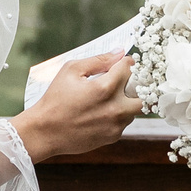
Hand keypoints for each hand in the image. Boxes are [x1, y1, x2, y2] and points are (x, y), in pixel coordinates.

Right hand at [12, 52, 138, 160]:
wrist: (46, 131)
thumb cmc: (55, 99)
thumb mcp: (71, 71)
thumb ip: (98, 60)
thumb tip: (119, 53)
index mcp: (105, 88)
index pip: (130, 67)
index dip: (125, 62)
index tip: (120, 64)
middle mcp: (115, 108)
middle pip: (144, 92)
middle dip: (137, 84)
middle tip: (124, 82)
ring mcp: (116, 124)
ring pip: (135, 108)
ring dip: (127, 100)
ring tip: (107, 99)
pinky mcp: (113, 136)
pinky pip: (124, 122)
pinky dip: (118, 115)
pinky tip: (100, 113)